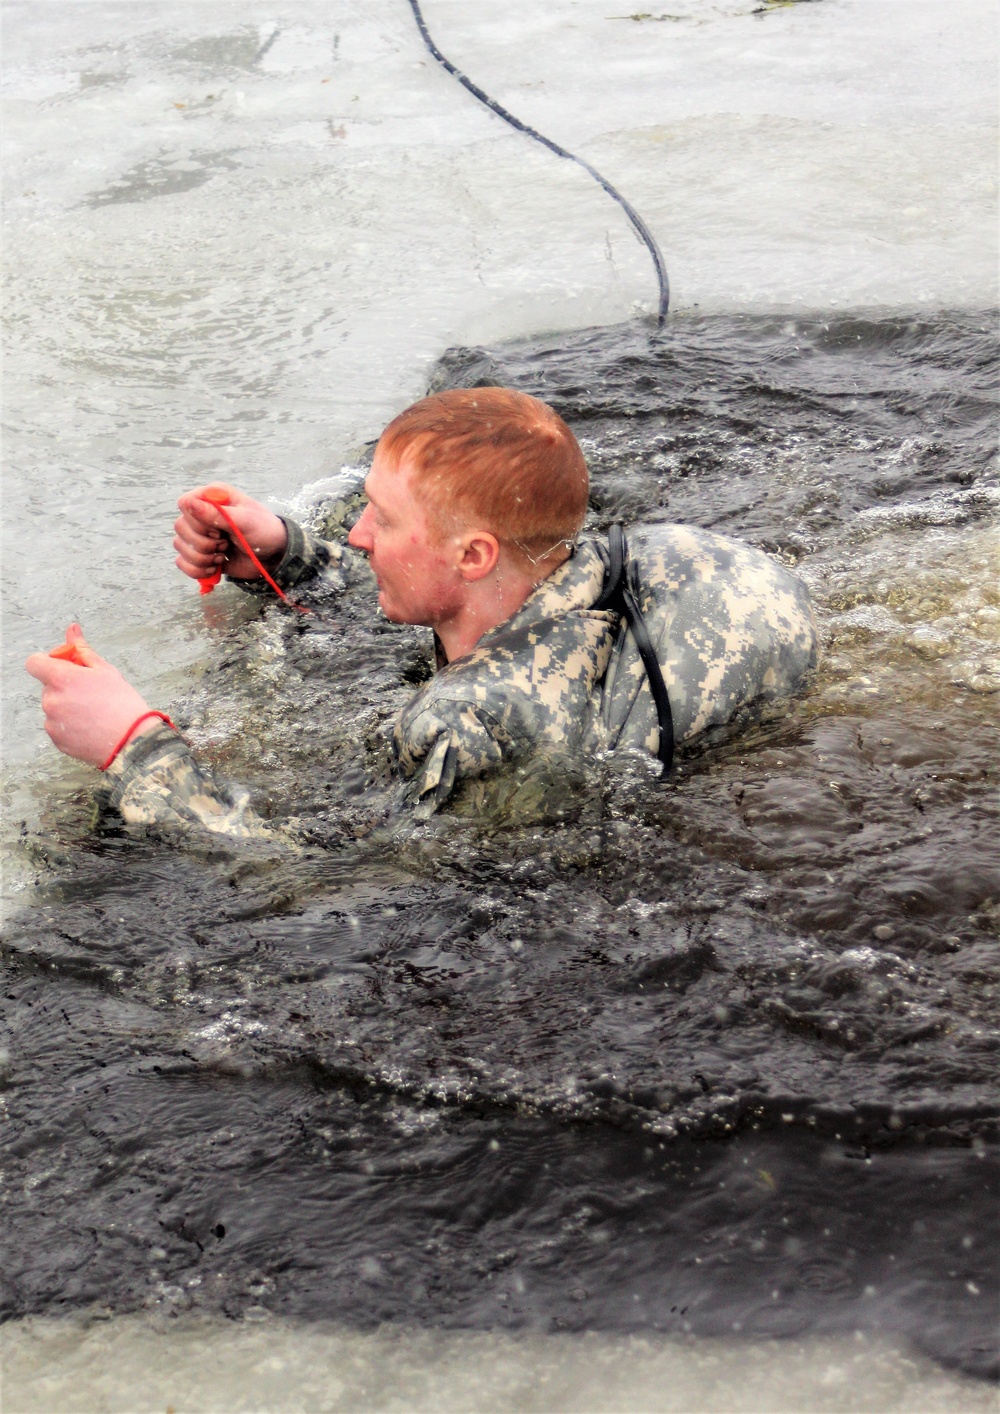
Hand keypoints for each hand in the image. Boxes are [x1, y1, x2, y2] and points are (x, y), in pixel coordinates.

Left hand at [26, 624, 157, 767]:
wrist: (132, 740)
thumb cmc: (122, 703)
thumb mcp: (105, 670)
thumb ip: (82, 649)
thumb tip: (72, 630)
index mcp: (61, 679)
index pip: (34, 663)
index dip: (48, 662)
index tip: (65, 667)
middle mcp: (51, 700)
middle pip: (49, 686)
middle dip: (65, 686)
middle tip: (91, 693)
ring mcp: (52, 722)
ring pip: (54, 707)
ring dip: (68, 706)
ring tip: (94, 712)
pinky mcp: (57, 740)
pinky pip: (58, 726)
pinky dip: (70, 725)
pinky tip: (91, 726)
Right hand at [174, 483, 287, 582]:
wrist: (273, 557)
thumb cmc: (264, 531)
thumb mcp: (245, 521)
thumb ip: (217, 513)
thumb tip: (188, 503)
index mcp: (212, 497)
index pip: (185, 504)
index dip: (198, 521)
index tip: (219, 530)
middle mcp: (201, 513)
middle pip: (180, 527)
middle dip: (203, 543)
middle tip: (225, 543)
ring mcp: (199, 534)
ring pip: (179, 546)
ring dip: (202, 558)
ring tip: (222, 556)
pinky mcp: (200, 553)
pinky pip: (182, 563)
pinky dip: (197, 570)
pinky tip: (215, 568)